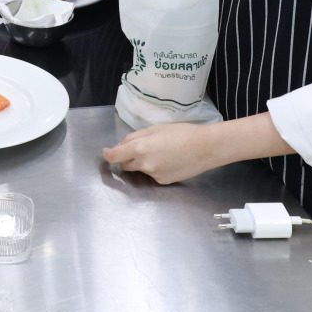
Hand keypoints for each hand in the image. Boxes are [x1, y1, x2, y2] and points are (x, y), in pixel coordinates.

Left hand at [103, 123, 224, 183]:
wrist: (204, 148)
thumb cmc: (181, 133)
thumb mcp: (155, 129)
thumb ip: (135, 137)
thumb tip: (121, 145)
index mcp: (140, 148)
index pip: (115, 156)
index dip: (108, 154)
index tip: (106, 151)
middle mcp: (144, 164)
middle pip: (126, 164)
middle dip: (127, 157)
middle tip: (140, 147)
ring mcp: (154, 175)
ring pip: (140, 169)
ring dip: (142, 162)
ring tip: (161, 151)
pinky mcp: (163, 182)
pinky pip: (153, 174)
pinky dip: (155, 168)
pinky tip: (169, 160)